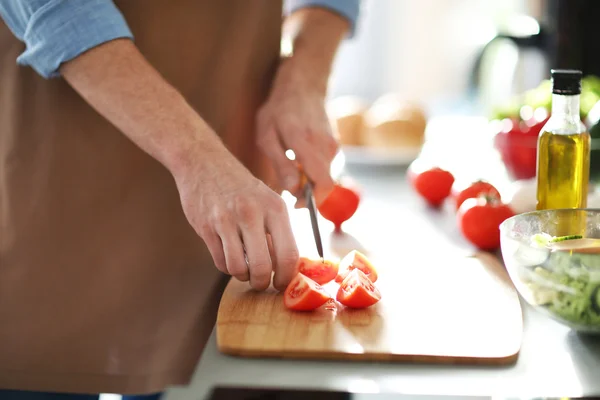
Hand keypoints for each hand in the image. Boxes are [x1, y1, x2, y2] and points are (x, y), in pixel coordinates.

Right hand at [174, 150, 299, 290]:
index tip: (281, 284)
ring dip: (242, 276)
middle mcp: (253, 213)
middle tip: (261, 282)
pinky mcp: (206, 226)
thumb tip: (288, 267)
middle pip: (262, 267)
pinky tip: (229, 256)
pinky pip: (219, 261)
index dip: (286, 277)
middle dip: (262, 282)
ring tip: (243, 269)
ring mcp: (227, 220)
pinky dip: (226, 266)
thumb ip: (278, 231)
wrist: (204, 162)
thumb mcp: (268, 200)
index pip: (288, 254)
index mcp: (275, 208)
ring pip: (238, 268)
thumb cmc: (241, 188)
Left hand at [256, 57, 337, 204]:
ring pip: (325, 176)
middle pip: (325, 184)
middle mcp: (325, 146)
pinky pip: (326, 167)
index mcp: (305, 143)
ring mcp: (333, 145)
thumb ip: (280, 164)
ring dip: (309, 181)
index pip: (323, 183)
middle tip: (289, 188)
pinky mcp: (335, 145)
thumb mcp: (267, 136)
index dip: (312, 201)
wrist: (303, 85)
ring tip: (291, 169)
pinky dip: (313, 171)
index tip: (296, 203)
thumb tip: (292, 190)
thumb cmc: (279, 110)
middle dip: (308, 193)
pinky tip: (299, 160)